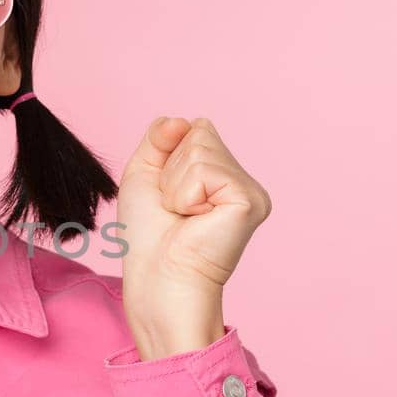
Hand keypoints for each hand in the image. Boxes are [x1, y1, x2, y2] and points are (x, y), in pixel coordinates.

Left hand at [116, 116, 270, 354]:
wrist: (157, 278)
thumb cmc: (149, 237)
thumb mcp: (145, 173)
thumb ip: (160, 137)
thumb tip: (183, 118)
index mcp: (222, 174)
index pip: (194, 128)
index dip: (166, 158)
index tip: (168, 198)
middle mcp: (242, 179)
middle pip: (199, 132)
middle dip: (171, 171)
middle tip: (176, 210)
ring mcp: (251, 190)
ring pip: (200, 148)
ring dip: (176, 185)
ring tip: (184, 217)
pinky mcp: (251, 200)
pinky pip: (205, 169)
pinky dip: (186, 194)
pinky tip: (195, 220)